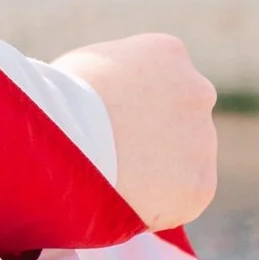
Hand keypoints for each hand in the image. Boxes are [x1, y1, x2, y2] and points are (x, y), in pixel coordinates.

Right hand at [52, 33, 218, 229]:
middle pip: (180, 120)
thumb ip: (115, 80)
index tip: (110, 125)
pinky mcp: (200, 187)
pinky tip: (123, 202)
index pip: (163, 82)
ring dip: (157, 174)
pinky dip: (157, 206)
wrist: (63, 139)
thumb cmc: (55, 100)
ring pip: (184, 162)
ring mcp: (203, 140)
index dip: (134, 108)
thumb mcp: (87, 68)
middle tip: (114, 159)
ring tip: (111, 184)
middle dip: (155, 139)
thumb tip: (111, 100)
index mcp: (167, 53)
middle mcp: (197, 91)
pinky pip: (180, 201)